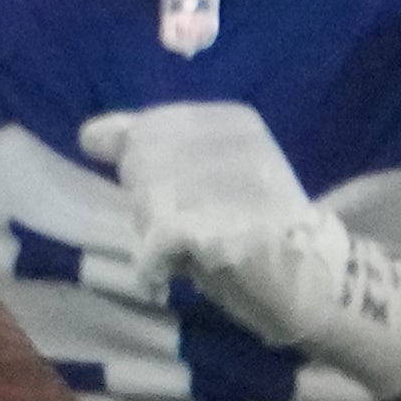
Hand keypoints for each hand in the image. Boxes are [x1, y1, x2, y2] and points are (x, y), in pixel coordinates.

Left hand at [79, 104, 400, 400]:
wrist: (312, 279)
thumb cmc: (247, 227)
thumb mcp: (199, 174)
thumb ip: (147, 149)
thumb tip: (88, 133)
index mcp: (232, 121)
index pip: (145, 131)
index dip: (148, 174)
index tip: (188, 197)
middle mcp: (235, 141)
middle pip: (140, 164)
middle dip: (149, 204)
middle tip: (190, 229)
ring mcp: (232, 183)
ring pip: (144, 200)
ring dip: (154, 234)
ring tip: (194, 248)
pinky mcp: (224, 226)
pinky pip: (156, 239)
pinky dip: (154, 262)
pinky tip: (172, 270)